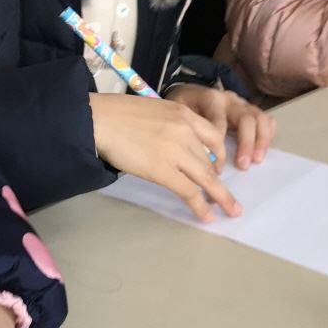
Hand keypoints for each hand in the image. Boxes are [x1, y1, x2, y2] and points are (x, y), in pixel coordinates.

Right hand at [91, 92, 236, 221]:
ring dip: (219, 196)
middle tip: (228, 198)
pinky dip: (200, 206)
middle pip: (210, 160)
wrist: (98, 118)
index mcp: (183, 112)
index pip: (213, 135)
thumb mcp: (153, 111)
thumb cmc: (117, 114)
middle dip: (219, 181)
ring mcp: (176, 150)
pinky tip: (206, 216)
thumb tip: (173, 148)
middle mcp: (185, 130)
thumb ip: (169, 126)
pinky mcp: (163, 170)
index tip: (218, 168)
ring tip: (229, 211)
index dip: (219, 155)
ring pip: (205, 178)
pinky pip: (189, 191)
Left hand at [166, 84, 276, 170]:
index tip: (215, 163)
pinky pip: (267, 120)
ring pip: (260, 118)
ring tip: (256, 161)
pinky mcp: (250, 111)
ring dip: (260, 141)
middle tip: (242, 165)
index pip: (219, 120)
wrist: (187, 93)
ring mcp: (243, 104)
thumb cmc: (182, 106)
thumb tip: (198, 153)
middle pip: (246, 118)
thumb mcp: (177, 112)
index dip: (220, 142)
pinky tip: (260, 153)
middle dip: (246, 143)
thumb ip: (185, 127)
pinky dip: (267, 136)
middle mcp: (230, 100)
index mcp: (210, 98)